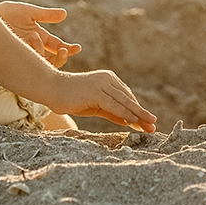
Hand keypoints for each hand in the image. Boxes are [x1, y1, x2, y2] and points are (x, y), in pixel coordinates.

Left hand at [0, 0, 81, 67]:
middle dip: (61, 58)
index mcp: (40, 37)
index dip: (68, 49)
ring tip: (35, 37)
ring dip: (44, 53)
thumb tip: (65, 14)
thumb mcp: (29, 12)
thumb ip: (46, 15)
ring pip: (42, 64)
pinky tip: (29, 39)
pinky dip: (33, 53)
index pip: (58, 47)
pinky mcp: (15, 59)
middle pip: (53, 60)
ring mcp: (25, 55)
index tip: (76, 48)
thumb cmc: (7, 12)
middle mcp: (34, 48)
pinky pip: (29, 64)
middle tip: (63, 51)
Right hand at [41, 69, 155, 132]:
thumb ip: (112, 112)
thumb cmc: (71, 98)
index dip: (138, 110)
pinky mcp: (95, 91)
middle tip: (154, 125)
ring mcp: (101, 84)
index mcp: (109, 79)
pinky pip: (113, 105)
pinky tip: (133, 121)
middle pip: (128, 99)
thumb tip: (128, 121)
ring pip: (124, 102)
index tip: (148, 122)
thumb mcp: (95, 107)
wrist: (51, 88)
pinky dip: (124, 113)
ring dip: (138, 115)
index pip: (127, 97)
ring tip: (149, 124)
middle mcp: (107, 79)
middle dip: (142, 114)